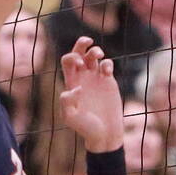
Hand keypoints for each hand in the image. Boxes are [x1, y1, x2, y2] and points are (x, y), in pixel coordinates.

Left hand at [59, 36, 122, 151]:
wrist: (104, 134)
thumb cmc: (86, 128)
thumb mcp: (71, 118)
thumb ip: (67, 103)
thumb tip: (76, 88)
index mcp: (71, 83)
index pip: (67, 61)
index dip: (71, 56)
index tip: (79, 62)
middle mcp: (82, 78)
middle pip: (79, 53)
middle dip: (81, 44)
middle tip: (88, 41)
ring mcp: (96, 79)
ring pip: (93, 56)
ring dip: (95, 50)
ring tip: (99, 55)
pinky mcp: (108, 82)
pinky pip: (107, 65)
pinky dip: (107, 63)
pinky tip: (107, 71)